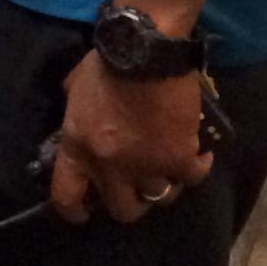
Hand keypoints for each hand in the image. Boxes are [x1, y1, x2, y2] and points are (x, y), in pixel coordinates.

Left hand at [50, 53, 212, 224]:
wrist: (144, 51)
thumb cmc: (105, 64)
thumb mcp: (74, 90)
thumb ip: (75, 117)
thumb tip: (80, 130)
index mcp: (77, 147)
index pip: (67, 195)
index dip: (74, 211)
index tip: (84, 214)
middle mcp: (109, 165)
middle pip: (123, 209)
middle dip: (131, 202)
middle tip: (138, 188)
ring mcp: (146, 165)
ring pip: (161, 196)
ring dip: (166, 183)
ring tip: (170, 166)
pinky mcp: (179, 158)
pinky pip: (192, 177)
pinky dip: (197, 167)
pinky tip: (199, 155)